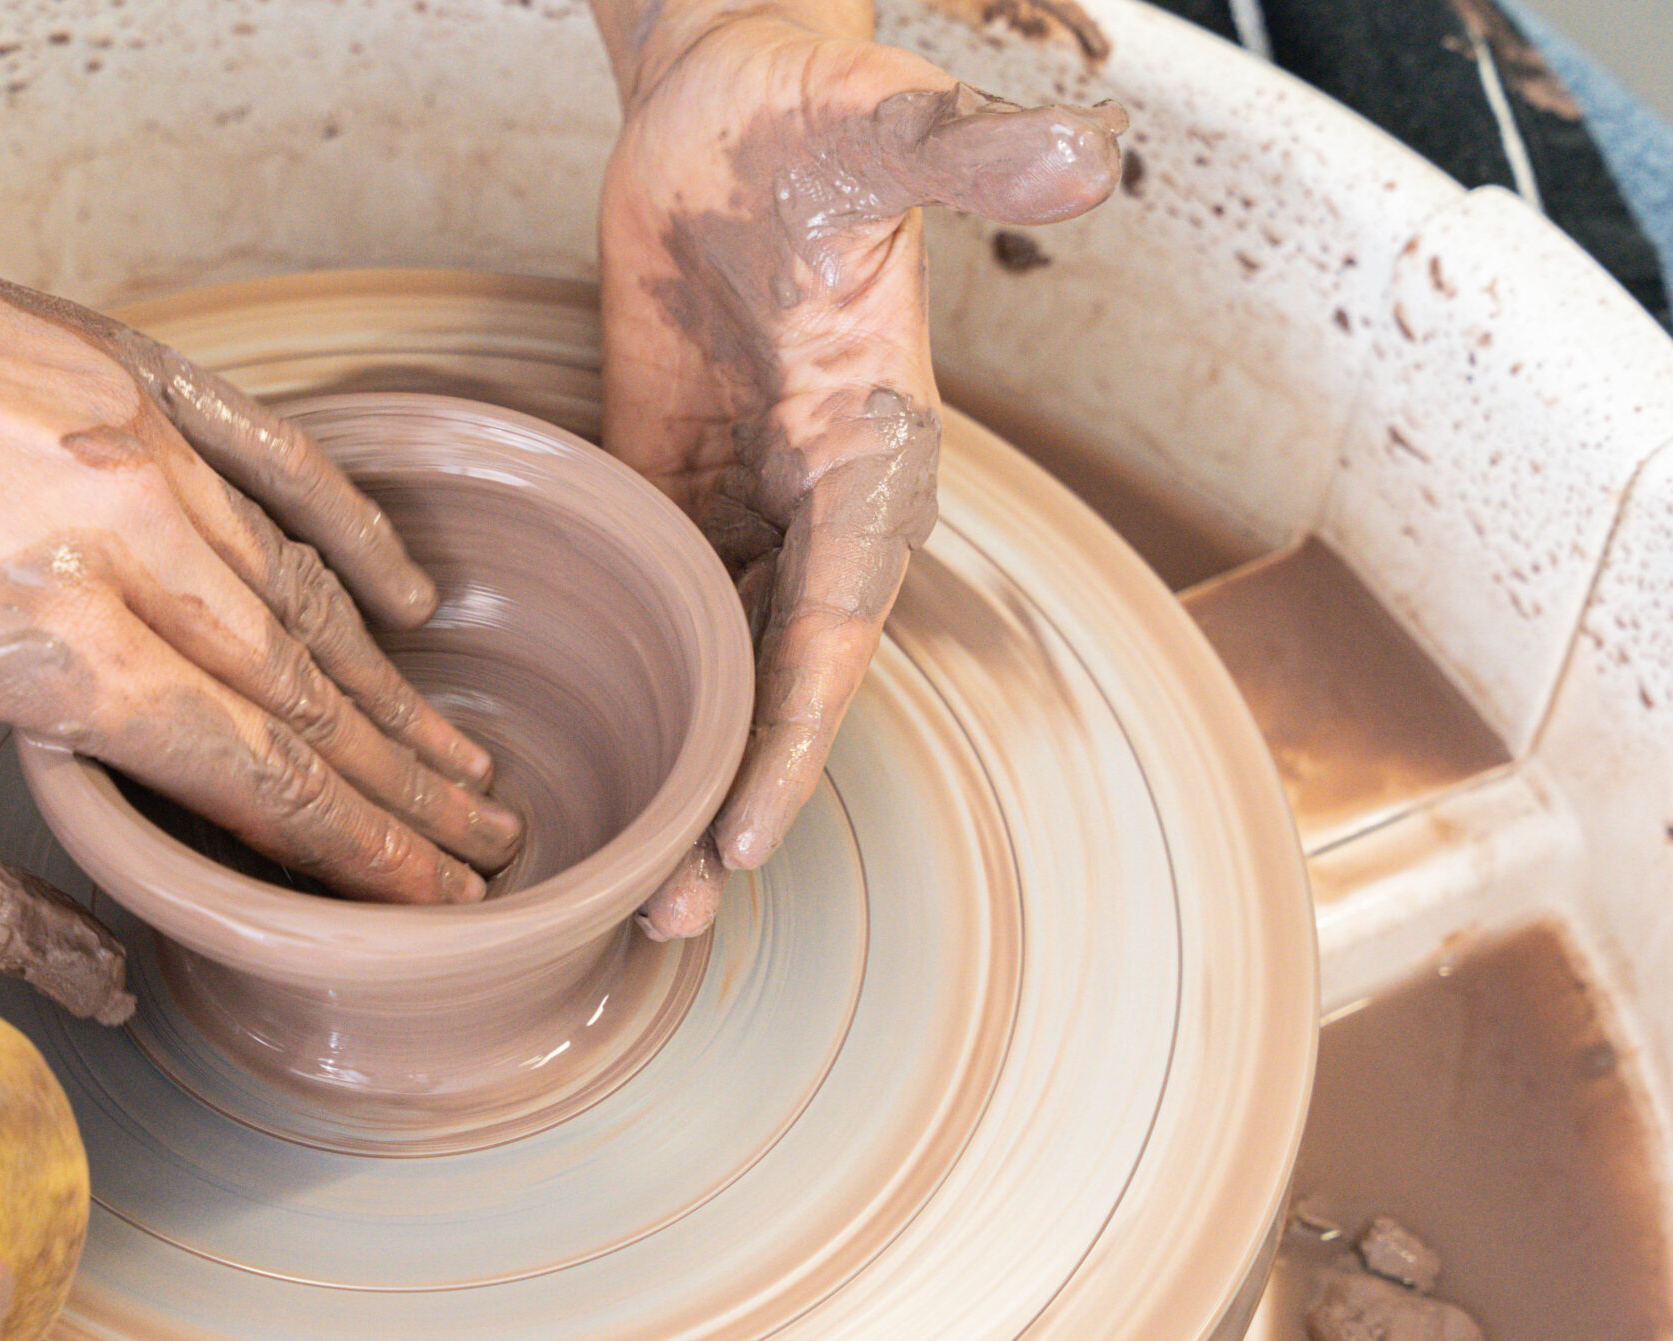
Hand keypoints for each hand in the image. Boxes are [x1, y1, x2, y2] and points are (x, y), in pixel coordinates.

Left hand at [0, 200, 523, 1024]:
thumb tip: (83, 981)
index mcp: (52, 646)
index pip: (258, 776)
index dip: (359, 851)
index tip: (435, 899)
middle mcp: (120, 533)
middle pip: (306, 690)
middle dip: (404, 784)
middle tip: (483, 846)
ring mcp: (126, 432)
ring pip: (301, 584)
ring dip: (388, 681)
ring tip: (458, 752)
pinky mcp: (110, 359)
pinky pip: (273, 451)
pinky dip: (349, 529)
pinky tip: (407, 593)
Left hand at [597, 0, 1125, 933]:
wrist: (734, 83)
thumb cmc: (816, 107)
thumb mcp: (883, 126)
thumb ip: (964, 152)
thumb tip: (1088, 154)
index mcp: (880, 462)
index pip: (833, 635)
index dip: (789, 746)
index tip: (741, 849)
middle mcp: (821, 506)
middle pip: (776, 692)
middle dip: (729, 810)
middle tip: (663, 925)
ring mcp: (744, 504)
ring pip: (716, 674)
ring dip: (678, 779)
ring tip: (616, 891)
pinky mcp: (673, 482)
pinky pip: (655, 609)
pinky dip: (631, 694)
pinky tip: (584, 767)